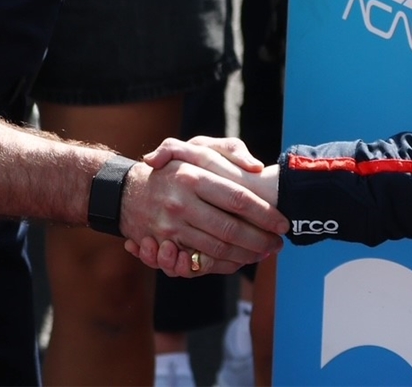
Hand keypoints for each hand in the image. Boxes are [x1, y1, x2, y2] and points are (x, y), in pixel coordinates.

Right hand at [115, 142, 287, 276]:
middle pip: (230, 229)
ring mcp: (171, 226)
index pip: (237, 199)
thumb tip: (256, 168)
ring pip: (217, 248)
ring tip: (265, 253)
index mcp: (193, 175)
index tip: (282, 223)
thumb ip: (230, 151)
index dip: (264, 214)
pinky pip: (200, 261)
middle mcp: (181, 202)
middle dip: (260, 240)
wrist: (128, 192)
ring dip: (246, 255)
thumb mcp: (197, 148)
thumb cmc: (174, 168)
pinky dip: (223, 264)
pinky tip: (240, 260)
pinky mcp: (164, 245)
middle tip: (279, 244)